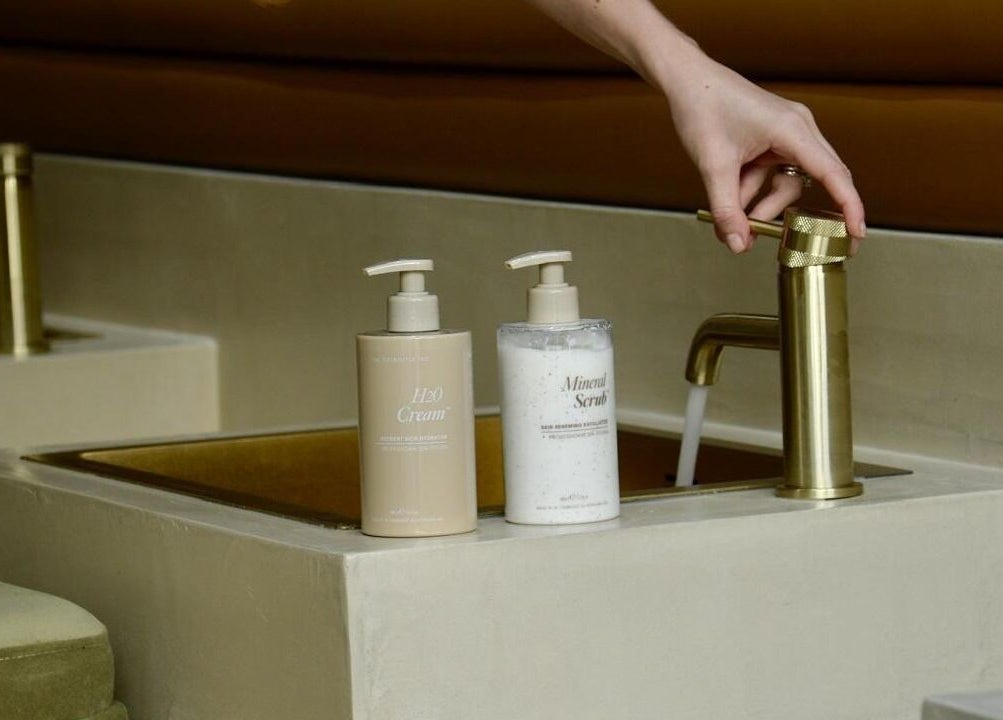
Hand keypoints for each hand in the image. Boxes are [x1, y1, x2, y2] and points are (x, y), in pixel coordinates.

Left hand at [657, 46, 865, 252]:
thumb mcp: (712, 166)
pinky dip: (753, 191)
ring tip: (734, 220)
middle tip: (797, 243)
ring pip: (786, 183)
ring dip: (761, 205)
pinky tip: (731, 199)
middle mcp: (797, 129)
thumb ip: (727, 209)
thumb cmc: (702, 107)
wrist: (686, 79)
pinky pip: (771, 174)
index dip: (849, 206)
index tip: (856, 233)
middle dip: (797, 215)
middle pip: (812, 182)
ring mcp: (785, 134)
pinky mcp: (771, 139)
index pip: (833, 174)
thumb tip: (739, 244)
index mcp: (793, 129)